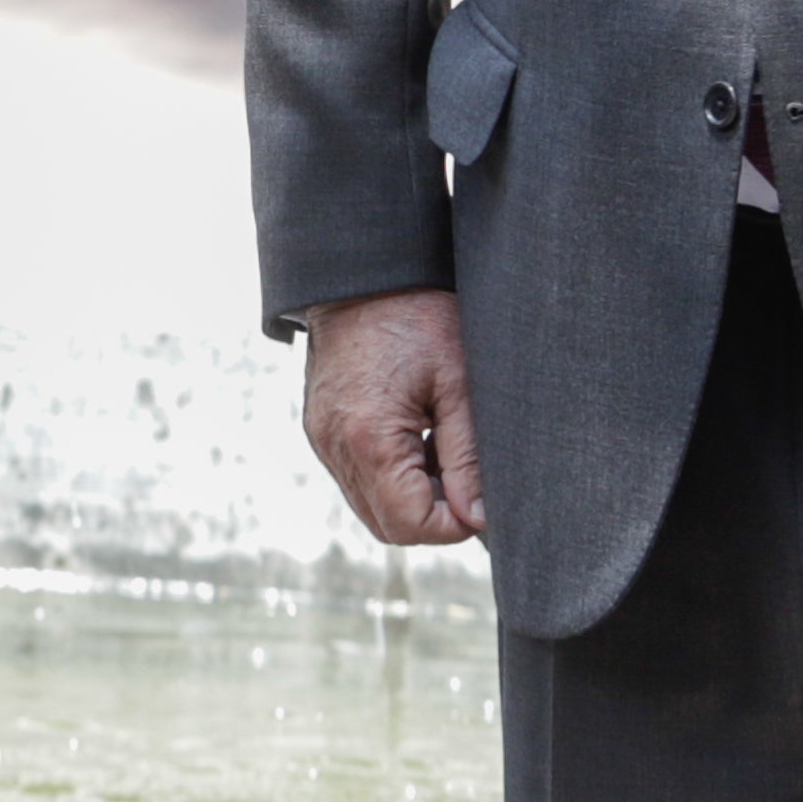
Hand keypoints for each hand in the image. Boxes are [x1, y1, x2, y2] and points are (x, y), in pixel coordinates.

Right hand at [302, 286, 482, 546]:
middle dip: (433, 517)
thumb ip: (469, 459)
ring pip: (370, 506)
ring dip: (411, 497)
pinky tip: (416, 438)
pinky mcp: (320, 429)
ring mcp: (321, 439)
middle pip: (387, 526)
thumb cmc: (418, 319)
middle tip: (466, 480)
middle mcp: (335, 446)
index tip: (482, 499)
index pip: (410, 524)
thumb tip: (478, 518)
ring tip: (441, 450)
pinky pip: (356, 477)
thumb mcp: (460, 385)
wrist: (363, 275)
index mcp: (370, 438)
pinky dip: (390, 476)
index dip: (454, 525)